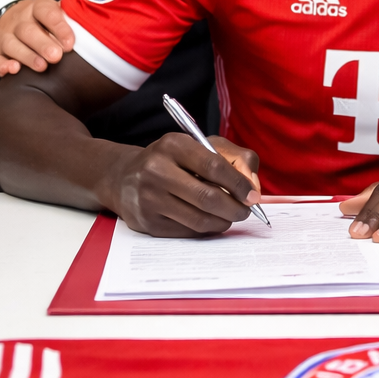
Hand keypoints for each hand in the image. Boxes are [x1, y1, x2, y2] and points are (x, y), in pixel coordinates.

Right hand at [0, 0, 75, 77]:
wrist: (6, 17)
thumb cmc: (40, 21)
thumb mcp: (53, 12)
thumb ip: (70, 19)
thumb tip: (95, 28)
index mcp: (36, 8)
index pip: (47, 13)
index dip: (59, 27)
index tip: (70, 43)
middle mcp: (18, 20)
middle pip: (28, 30)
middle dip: (42, 44)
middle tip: (56, 56)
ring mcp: (4, 35)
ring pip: (11, 44)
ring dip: (27, 56)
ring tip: (42, 67)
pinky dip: (2, 66)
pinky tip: (13, 70)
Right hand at [103, 133, 262, 236]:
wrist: (125, 177)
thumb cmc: (174, 160)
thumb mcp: (201, 146)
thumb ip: (235, 159)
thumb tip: (252, 188)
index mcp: (173, 145)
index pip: (213, 166)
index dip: (238, 184)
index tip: (253, 196)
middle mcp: (156, 170)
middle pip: (207, 197)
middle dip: (234, 208)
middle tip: (246, 211)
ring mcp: (149, 198)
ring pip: (199, 219)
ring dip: (223, 221)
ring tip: (230, 216)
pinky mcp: (147, 222)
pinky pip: (187, 232)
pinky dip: (206, 229)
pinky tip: (210, 221)